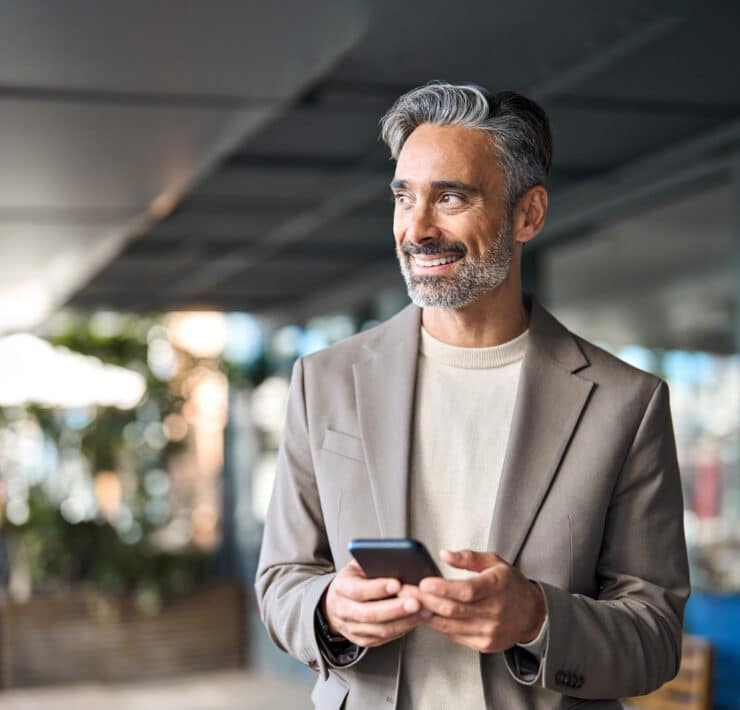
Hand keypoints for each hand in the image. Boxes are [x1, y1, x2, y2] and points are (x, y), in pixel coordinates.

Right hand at [322, 560, 425, 647]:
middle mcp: (344, 611)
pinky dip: (403, 629)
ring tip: (423, 611)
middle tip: (416, 602)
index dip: (378, 588)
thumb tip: (396, 560)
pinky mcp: (363, 640)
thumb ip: (372, 563)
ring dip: (405, 621)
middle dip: (396, 609)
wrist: (335, 604)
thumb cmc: (351, 581)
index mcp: (342, 588)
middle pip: (371, 614)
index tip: (397, 584)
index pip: (358, 590)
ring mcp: (353, 628)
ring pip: (381, 629)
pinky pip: (385, 638)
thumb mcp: (356, 566)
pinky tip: (415, 620)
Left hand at [400, 549, 545, 652]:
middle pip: (453, 609)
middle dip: (426, 600)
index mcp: (497, 587)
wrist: (531, 613)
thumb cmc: (510, 584)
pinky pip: (454, 634)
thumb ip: (468, 557)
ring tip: (410, 604)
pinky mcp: (483, 644)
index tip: (424, 583)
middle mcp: (494, 611)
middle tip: (406, 592)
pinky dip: (438, 624)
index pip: (466, 591)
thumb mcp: (493, 562)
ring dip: (427, 614)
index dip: (443, 588)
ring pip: (450, 624)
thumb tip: (444, 554)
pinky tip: (426, 615)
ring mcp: (489, 631)